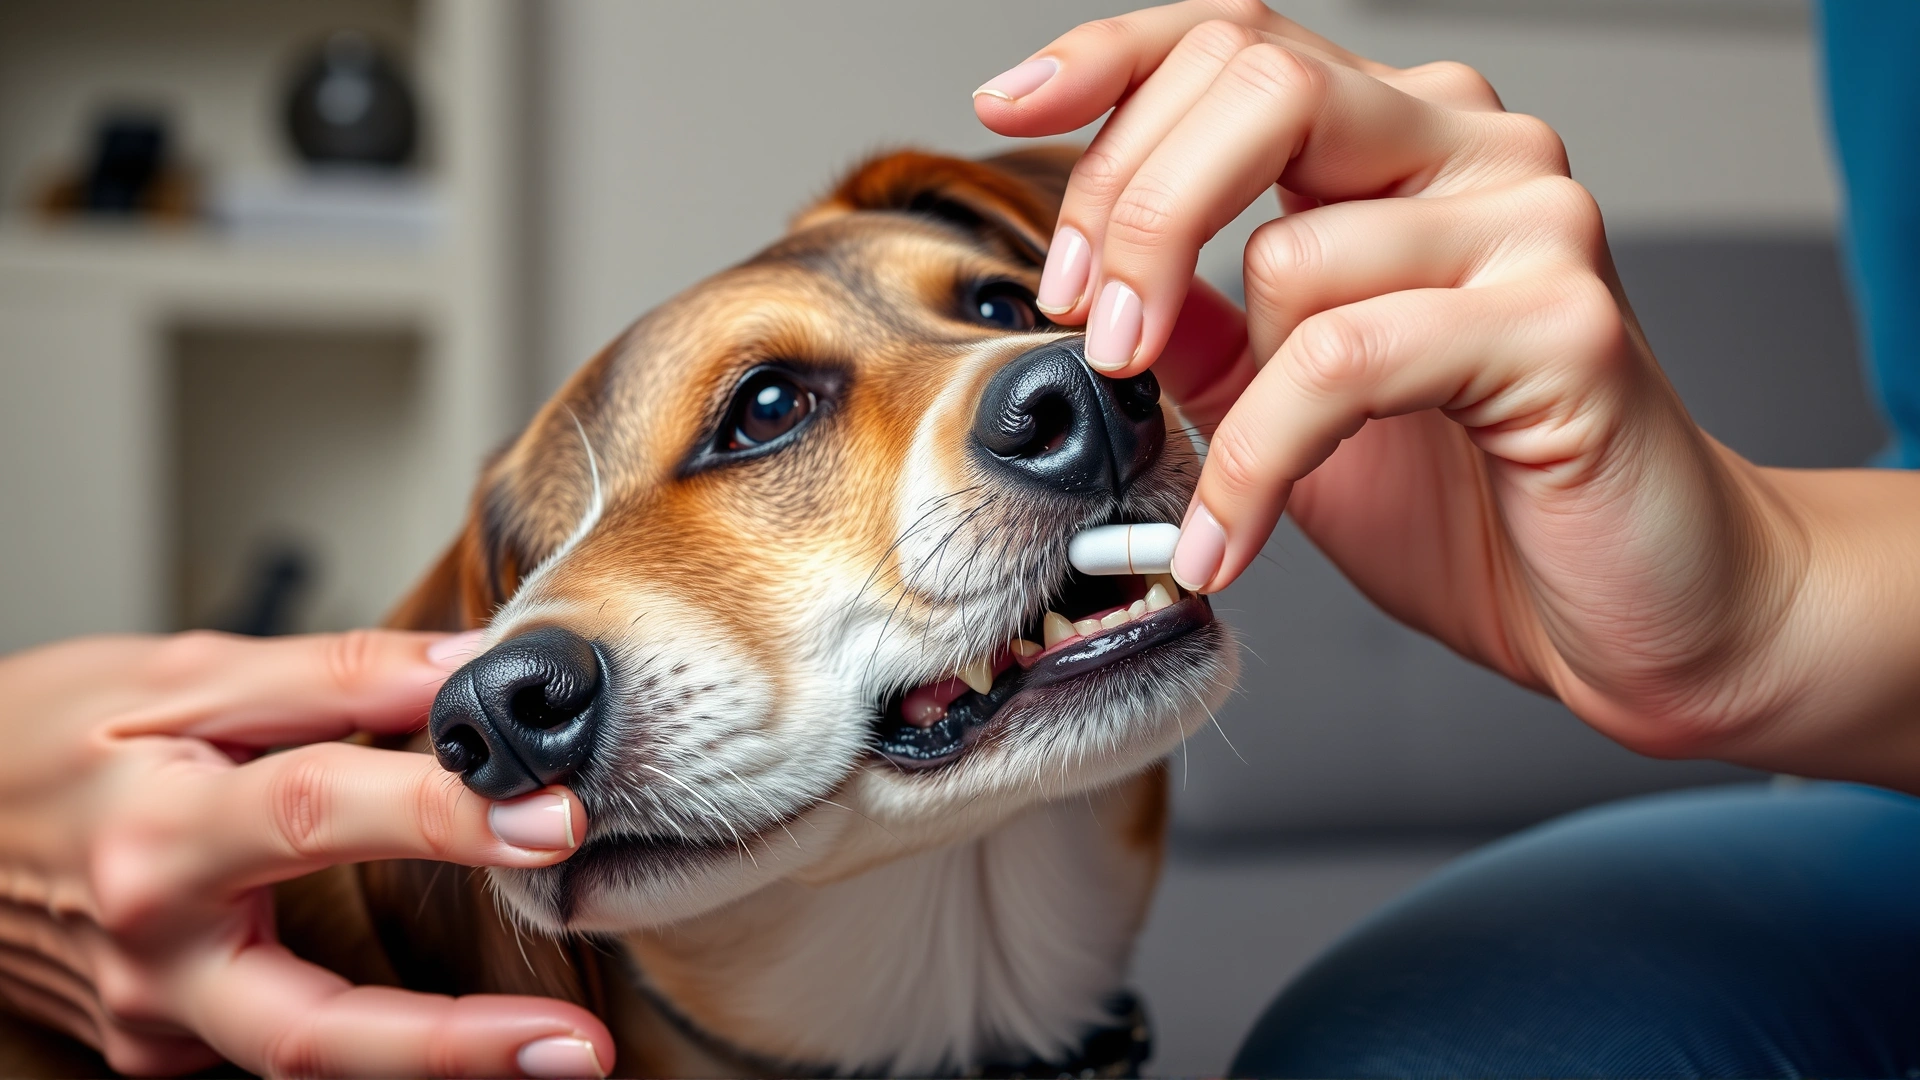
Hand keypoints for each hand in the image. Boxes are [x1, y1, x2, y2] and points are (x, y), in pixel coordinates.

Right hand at [0, 630, 613, 1076]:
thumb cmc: (39, 737)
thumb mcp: (179, 674)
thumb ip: (337, 675)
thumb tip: (471, 668)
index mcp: (158, 831)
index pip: (321, 813)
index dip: (446, 814)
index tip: (555, 817)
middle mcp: (154, 949)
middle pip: (316, 1028)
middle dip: (454, 1049)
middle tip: (578, 1048)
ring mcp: (154, 1017)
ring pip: (310, 1052)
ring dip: (439, 1056)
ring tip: (556, 1047)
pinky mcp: (160, 1046)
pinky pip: (283, 1038)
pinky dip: (373, 1030)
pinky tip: (449, 1019)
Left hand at [971, 2, 1884, 771]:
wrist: (1636, 606)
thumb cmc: (1470, 496)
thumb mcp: (1287, 398)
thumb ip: (1201, 325)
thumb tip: (1087, 291)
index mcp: (1402, 141)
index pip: (1239, 41)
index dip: (1111, 61)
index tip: (1006, 108)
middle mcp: (1473, 150)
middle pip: (1257, 84)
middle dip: (1134, 209)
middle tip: (1094, 331)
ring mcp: (1531, 224)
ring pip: (1295, 248)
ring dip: (1224, 395)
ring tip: (1220, 496)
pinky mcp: (1561, 322)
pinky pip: (1343, 363)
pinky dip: (1258, 463)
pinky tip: (1231, 542)